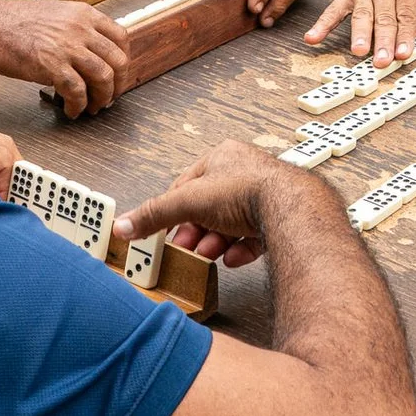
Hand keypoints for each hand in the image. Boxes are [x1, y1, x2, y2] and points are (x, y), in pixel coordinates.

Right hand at [0, 0, 130, 116]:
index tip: (118, 74)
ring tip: (92, 107)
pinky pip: (77, 91)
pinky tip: (72, 110)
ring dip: (101, 98)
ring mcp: (68, 47)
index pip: (121, 37)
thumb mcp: (56, 14)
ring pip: (103, 77)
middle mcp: (81, 28)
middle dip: (118, 84)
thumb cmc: (14, 22)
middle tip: (109, 97)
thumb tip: (92, 50)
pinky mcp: (51, 66)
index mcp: (84, 14)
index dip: (123, 61)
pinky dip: (78, 105)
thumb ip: (77, 28)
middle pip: (118, 60)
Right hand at [117, 140, 315, 269]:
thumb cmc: (247, 190)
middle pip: (211, 207)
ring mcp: (266, 196)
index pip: (188, 184)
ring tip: (207, 255)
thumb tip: (124, 224)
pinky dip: (240, 249)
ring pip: (232, 223)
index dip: (174, 209)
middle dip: (196, 231)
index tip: (162, 229)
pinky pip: (255, 237)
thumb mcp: (188, 202)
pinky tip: (233, 258)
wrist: (291, 208)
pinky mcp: (282, 219)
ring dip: (216, 242)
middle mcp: (247, 172)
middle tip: (186, 248)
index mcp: (224, 157)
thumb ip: (154, 214)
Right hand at [304, 0, 415, 63]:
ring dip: (359, 34)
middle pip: (384, 18)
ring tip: (358, 51)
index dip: (405, 37)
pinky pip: (333, 10)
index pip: (406, 16)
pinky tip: (312, 38)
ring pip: (362, 14)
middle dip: (383, 41)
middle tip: (382, 61)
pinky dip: (322, 24)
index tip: (404, 54)